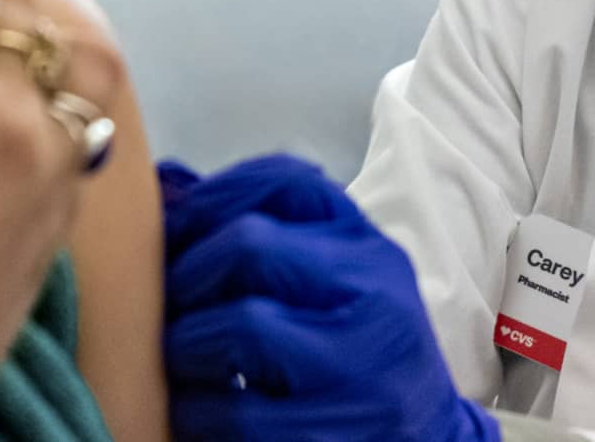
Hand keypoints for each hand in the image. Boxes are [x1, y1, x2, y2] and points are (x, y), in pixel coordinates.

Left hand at [160, 156, 498, 441]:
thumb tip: (167, 188)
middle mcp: (376, 296)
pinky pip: (236, 410)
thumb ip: (260, 230)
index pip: (286, 179)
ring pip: (243, 325)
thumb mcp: (331, 279)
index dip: (211, 197)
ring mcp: (360, 368)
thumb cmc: (355, 354)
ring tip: (182, 362)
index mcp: (368, 248)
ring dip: (185, 346)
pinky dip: (195, 410)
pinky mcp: (333, 434)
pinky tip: (200, 410)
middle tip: (170, 307)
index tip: (173, 230)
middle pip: (253, 244)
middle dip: (188, 274)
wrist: (427, 439)